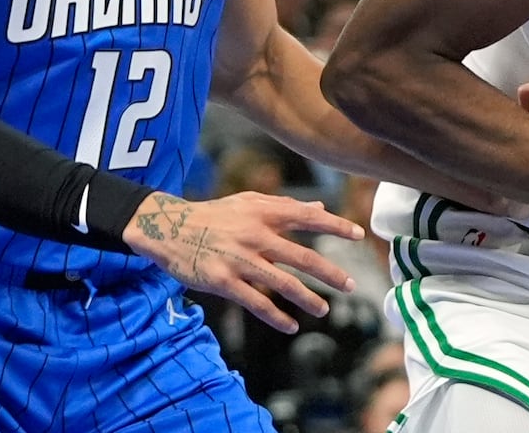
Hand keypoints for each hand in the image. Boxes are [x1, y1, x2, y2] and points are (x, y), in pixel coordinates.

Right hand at [123, 191, 363, 333]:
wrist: (169, 227)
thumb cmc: (214, 214)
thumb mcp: (249, 202)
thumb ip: (285, 206)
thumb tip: (321, 207)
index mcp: (264, 212)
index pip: (308, 218)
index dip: (336, 225)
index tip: (359, 235)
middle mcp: (256, 235)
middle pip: (302, 257)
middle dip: (329, 273)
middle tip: (349, 285)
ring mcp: (240, 260)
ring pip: (282, 284)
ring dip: (307, 299)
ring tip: (324, 310)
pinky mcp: (224, 281)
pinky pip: (256, 303)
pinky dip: (276, 317)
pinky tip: (291, 326)